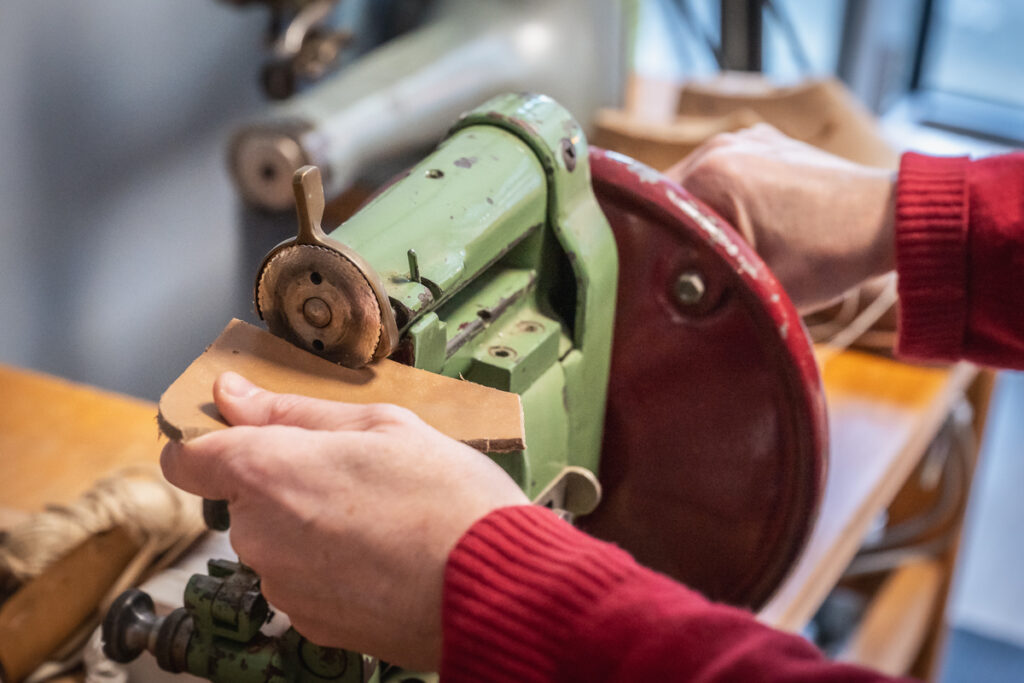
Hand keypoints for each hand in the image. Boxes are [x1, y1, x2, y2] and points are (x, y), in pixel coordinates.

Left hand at [160, 371, 528, 669]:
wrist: (491, 588)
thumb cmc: (447, 498)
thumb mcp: (381, 425)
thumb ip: (294, 411)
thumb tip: (233, 394)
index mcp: (267, 472)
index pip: (188, 459)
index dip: (209, 442)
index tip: (242, 433)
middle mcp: (259, 536)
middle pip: (246, 499)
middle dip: (288, 482)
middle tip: (357, 472)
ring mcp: (283, 587)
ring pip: (278, 541)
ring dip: (312, 526)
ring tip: (383, 518)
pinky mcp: (310, 624)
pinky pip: (304, 581)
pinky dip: (332, 567)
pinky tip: (384, 556)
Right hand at [666, 124, 896, 311]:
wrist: (892, 221)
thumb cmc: (830, 254)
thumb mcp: (755, 283)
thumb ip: (701, 285)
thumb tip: (664, 293)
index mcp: (711, 174)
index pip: (648, 211)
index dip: (647, 247)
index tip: (654, 273)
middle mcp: (722, 145)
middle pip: (670, 195)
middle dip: (675, 231)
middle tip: (685, 268)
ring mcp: (747, 137)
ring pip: (697, 184)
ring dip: (701, 216)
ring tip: (719, 249)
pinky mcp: (768, 141)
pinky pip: (726, 173)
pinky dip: (725, 200)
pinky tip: (746, 227)